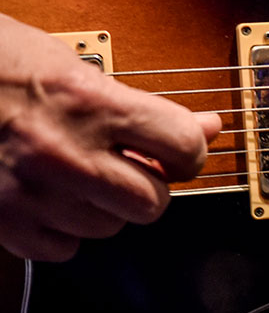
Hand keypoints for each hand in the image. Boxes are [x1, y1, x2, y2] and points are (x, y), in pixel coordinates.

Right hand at [0, 13, 221, 260]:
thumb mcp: (72, 64)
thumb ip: (141, 104)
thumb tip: (205, 127)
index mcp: (86, 102)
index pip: (182, 147)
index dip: (188, 151)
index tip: (180, 151)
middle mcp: (62, 152)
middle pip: (151, 202)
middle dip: (148, 186)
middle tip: (127, 165)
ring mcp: (28, 192)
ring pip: (109, 228)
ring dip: (105, 206)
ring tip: (76, 172)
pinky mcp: (2, 222)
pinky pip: (64, 249)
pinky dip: (63, 229)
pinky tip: (48, 196)